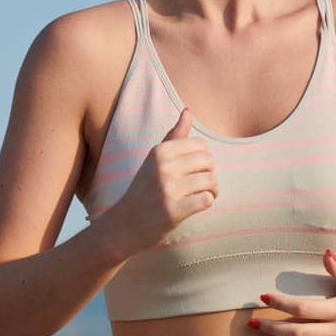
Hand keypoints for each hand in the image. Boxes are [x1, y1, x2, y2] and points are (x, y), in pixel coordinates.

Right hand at [103, 108, 217, 254]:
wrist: (123, 225)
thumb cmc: (143, 190)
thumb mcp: (154, 159)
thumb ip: (174, 135)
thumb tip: (188, 110)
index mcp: (159, 151)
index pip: (201, 145)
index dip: (202, 159)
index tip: (193, 170)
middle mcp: (163, 167)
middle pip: (209, 162)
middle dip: (209, 174)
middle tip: (199, 184)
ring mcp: (167, 189)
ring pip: (211, 181)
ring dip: (211, 190)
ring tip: (201, 195)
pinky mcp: (173, 211)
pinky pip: (207, 200)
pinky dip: (206, 203)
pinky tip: (197, 206)